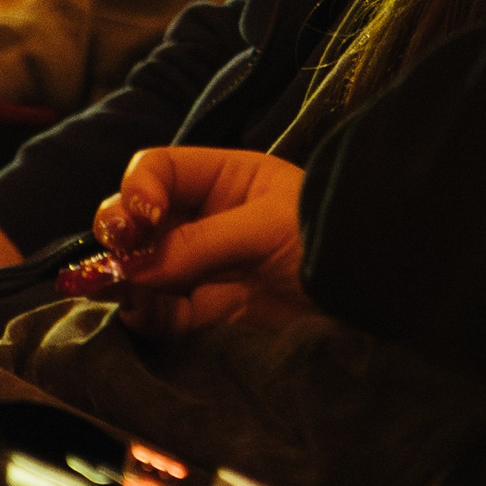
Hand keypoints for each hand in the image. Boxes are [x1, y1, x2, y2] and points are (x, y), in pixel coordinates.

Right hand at [90, 143, 309, 337]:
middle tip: (113, 254)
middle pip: (140, 220)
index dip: (137, 188)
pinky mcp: (211, 315)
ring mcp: (206, 268)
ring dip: (121, 278)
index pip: (159, 170)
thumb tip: (133, 266)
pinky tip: (137, 314)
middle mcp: (207, 219)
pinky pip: (163, 314)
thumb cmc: (328, 239)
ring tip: (112, 289)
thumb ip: (199, 244)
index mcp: (225, 179)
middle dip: (118, 234)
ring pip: (143, 268)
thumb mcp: (266, 228)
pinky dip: (143, 316)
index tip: (138, 216)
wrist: (374, 294)